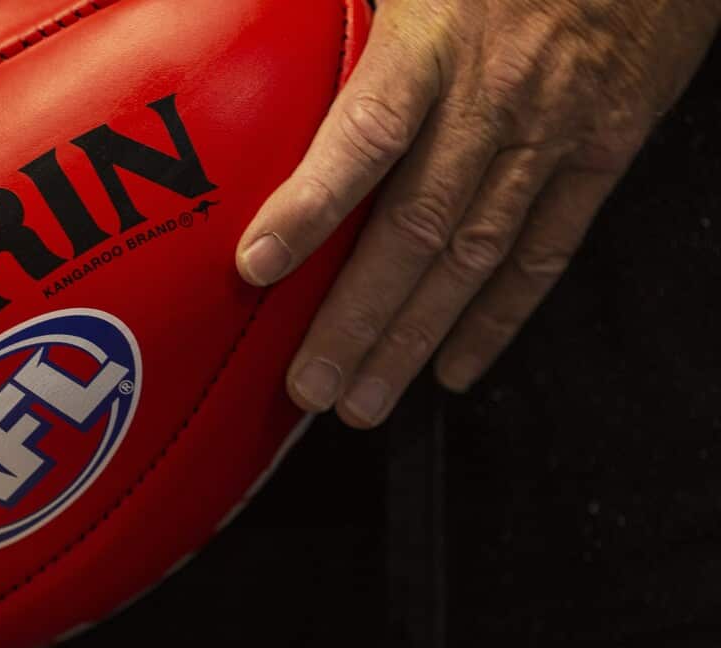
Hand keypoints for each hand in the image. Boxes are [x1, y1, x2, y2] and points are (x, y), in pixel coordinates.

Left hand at [235, 0, 718, 427]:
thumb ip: (351, 18)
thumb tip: (273, 41)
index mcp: (435, 45)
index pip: (363, 137)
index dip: (310, 206)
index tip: (256, 265)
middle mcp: (492, 102)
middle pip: (415, 227)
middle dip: (358, 318)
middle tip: (312, 385)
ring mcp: (553, 136)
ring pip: (473, 257)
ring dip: (414, 338)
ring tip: (365, 399)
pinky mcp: (602, 153)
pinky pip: (546, 251)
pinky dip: (499, 317)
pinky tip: (455, 365)